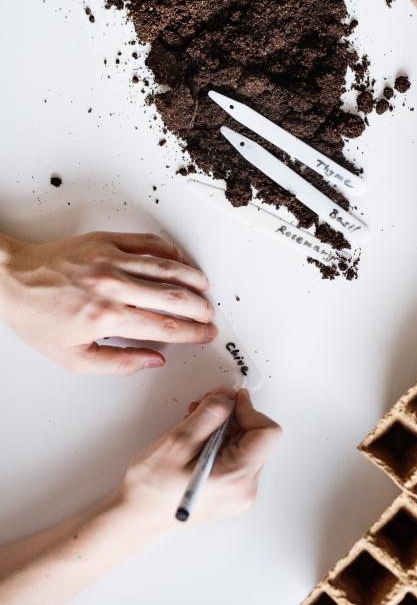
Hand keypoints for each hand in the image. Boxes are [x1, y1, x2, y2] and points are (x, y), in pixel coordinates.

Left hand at [0, 231, 216, 374]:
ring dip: (192, 280)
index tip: (203, 334)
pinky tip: (180, 261)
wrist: (11, 280)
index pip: (165, 327)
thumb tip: (152, 360)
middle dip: (200, 309)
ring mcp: (111, 260)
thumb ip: (117, 363)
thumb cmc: (37, 316)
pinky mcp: (106, 241)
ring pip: (167, 268)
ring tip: (205, 288)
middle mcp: (112, 287)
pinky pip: (148, 243)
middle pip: (174, 297)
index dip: (191, 333)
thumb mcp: (72, 357)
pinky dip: (170, 252)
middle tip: (209, 315)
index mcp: (106, 318)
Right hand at [119, 387, 281, 533]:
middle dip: (232, 416)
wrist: (135, 517)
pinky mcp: (229, 492)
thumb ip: (209, 415)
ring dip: (223, 427)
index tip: (229, 400)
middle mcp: (243, 490)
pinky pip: (235, 457)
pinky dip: (219, 441)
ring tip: (195, 422)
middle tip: (206, 406)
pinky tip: (197, 437)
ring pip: (245, 445)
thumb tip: (229, 398)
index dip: (249, 409)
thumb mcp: (178, 442)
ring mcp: (237, 493)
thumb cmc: (150, 490)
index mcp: (236, 479)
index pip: (267, 432)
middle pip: (256, 437)